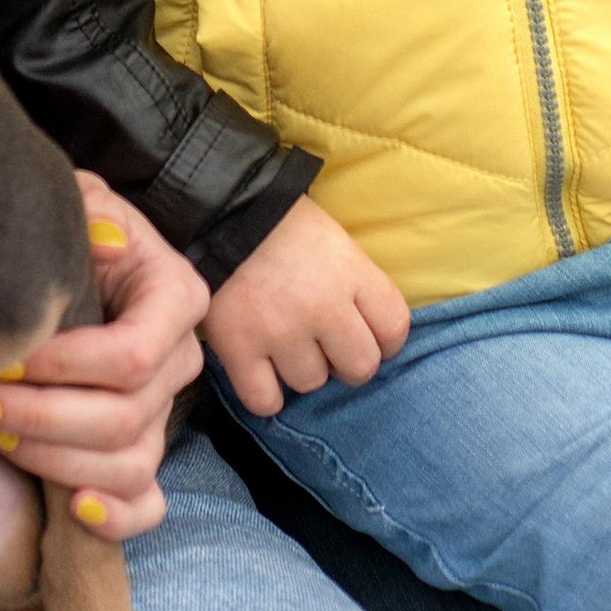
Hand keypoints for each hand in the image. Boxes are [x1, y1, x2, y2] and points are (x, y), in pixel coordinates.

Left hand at [0, 176, 207, 542]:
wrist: (86, 261)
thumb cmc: (77, 232)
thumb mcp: (82, 201)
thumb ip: (90, 210)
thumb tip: (104, 244)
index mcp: (176, 297)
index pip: (134, 355)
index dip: (66, 367)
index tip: (6, 359)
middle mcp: (181, 361)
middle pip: (124, 418)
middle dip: (40, 417)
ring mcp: (165, 414)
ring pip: (128, 465)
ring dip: (53, 460)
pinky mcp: (144, 455)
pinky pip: (147, 505)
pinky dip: (114, 517)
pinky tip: (72, 508)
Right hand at [201, 194, 410, 418]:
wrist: (216, 210)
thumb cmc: (279, 221)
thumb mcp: (332, 239)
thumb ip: (354, 284)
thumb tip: (366, 330)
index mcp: (350, 272)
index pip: (394, 327)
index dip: (386, 340)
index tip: (369, 336)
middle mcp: (322, 307)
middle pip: (360, 367)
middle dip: (346, 361)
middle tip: (325, 345)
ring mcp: (280, 331)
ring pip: (310, 383)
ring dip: (300, 370)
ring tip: (283, 343)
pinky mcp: (239, 349)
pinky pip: (265, 401)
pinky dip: (265, 393)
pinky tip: (260, 371)